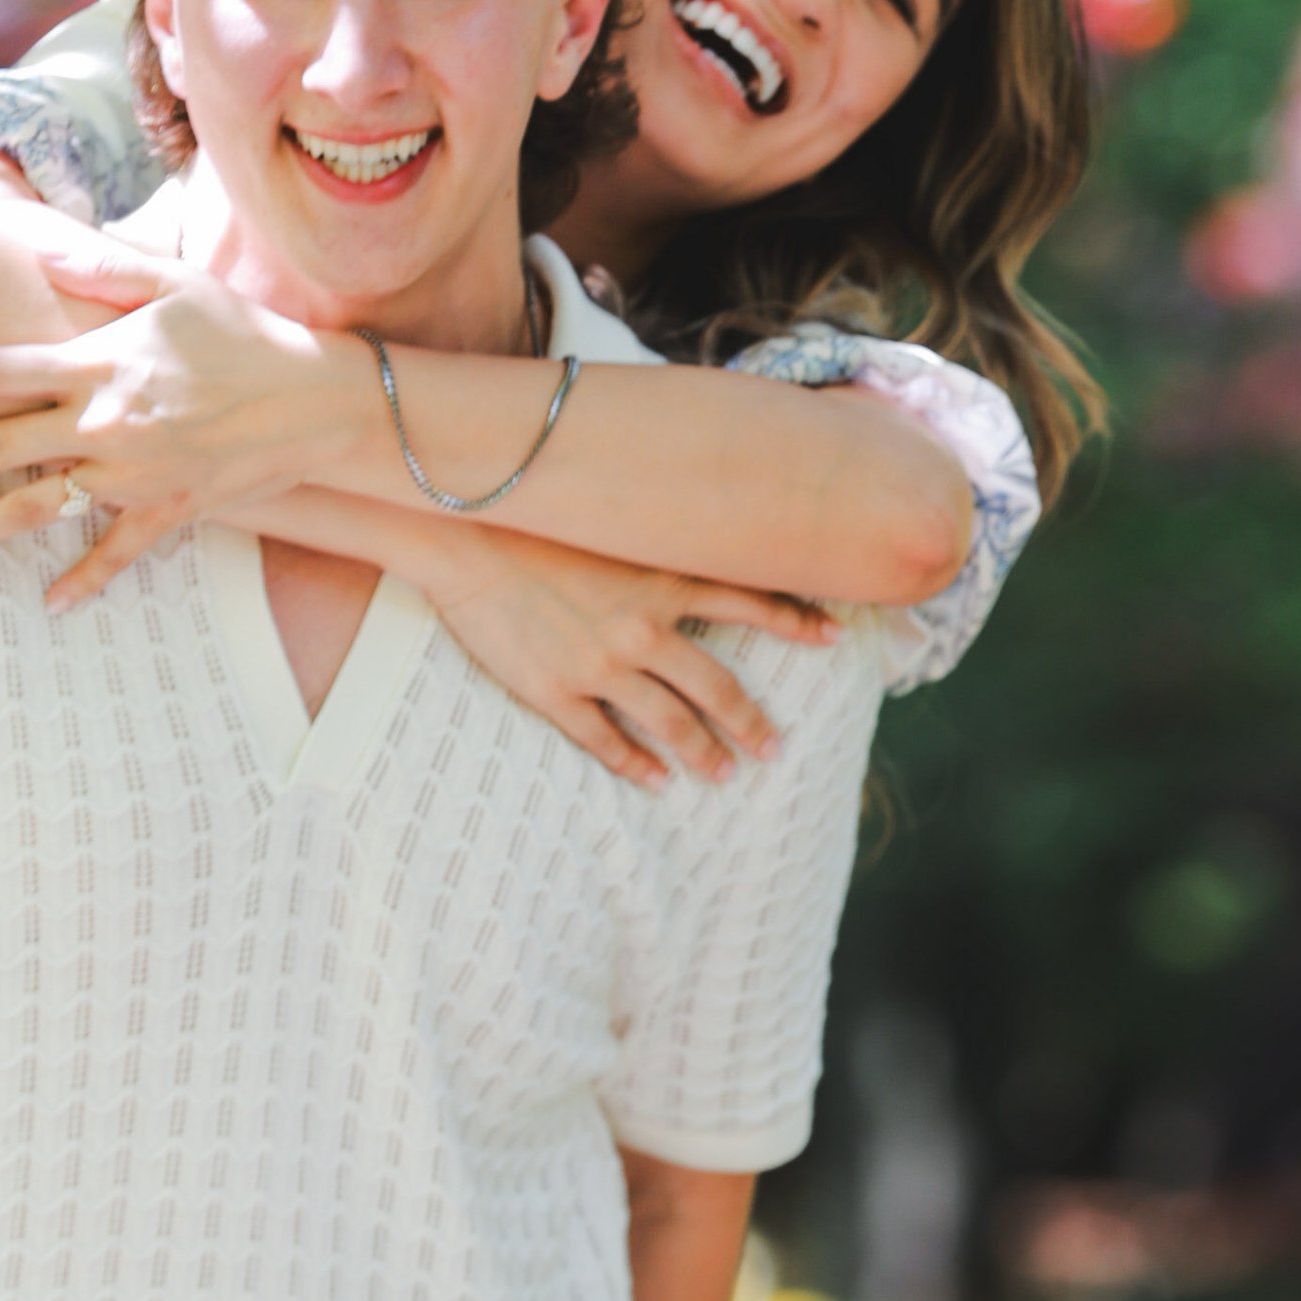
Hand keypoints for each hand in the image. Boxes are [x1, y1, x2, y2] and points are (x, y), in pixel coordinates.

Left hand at [0, 273, 360, 606]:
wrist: (314, 398)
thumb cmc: (242, 332)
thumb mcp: (174, 282)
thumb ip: (103, 271)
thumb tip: (44, 259)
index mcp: (100, 364)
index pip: (3, 371)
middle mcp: (106, 423)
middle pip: (3, 447)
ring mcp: (135, 474)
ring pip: (42, 508)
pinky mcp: (169, 510)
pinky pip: (117, 552)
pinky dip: (84, 579)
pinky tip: (50, 603)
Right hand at [423, 533, 833, 787]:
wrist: (465, 537)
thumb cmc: (535, 519)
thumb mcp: (613, 522)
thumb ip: (656, 538)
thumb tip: (689, 538)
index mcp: (663, 580)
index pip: (751, 602)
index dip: (797, 621)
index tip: (834, 637)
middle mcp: (644, 630)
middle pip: (717, 687)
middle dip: (751, 722)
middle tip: (774, 748)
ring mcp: (601, 666)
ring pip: (669, 723)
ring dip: (702, 752)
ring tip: (723, 774)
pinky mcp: (557, 692)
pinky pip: (605, 740)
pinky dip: (634, 764)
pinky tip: (655, 781)